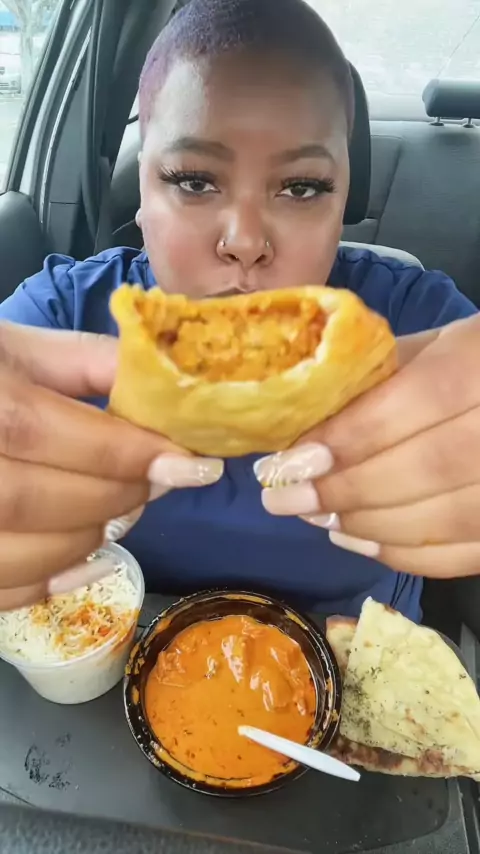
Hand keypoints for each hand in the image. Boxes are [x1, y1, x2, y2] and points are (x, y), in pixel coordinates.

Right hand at [0, 323, 222, 609]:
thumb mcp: (11, 345)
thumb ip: (86, 362)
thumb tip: (167, 391)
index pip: (39, 428)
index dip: (120, 451)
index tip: (191, 463)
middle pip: (31, 498)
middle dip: (114, 494)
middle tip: (159, 480)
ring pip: (13, 552)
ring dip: (87, 538)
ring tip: (123, 511)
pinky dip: (47, 582)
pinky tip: (88, 558)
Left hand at [255, 314, 479, 578]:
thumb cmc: (467, 363)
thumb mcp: (425, 349)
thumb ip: (371, 380)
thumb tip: (297, 428)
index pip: (424, 398)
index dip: (354, 436)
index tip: (291, 461)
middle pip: (432, 466)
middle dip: (348, 489)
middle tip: (287, 499)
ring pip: (447, 517)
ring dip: (369, 525)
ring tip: (316, 517)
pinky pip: (463, 554)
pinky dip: (404, 554)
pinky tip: (358, 540)